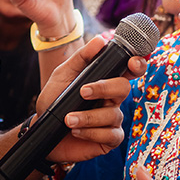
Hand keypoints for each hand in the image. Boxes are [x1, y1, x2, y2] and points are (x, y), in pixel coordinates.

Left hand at [38, 36, 145, 163]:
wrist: (42, 129)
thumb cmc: (54, 100)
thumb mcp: (63, 75)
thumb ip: (81, 57)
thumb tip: (101, 40)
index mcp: (106, 81)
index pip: (129, 70)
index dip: (137, 65)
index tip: (132, 62)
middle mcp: (113, 99)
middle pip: (123, 88)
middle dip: (104, 88)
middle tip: (83, 92)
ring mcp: (113, 119)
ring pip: (113, 114)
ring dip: (88, 116)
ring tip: (68, 119)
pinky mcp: (109, 139)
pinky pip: (111, 135)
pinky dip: (92, 132)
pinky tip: (76, 130)